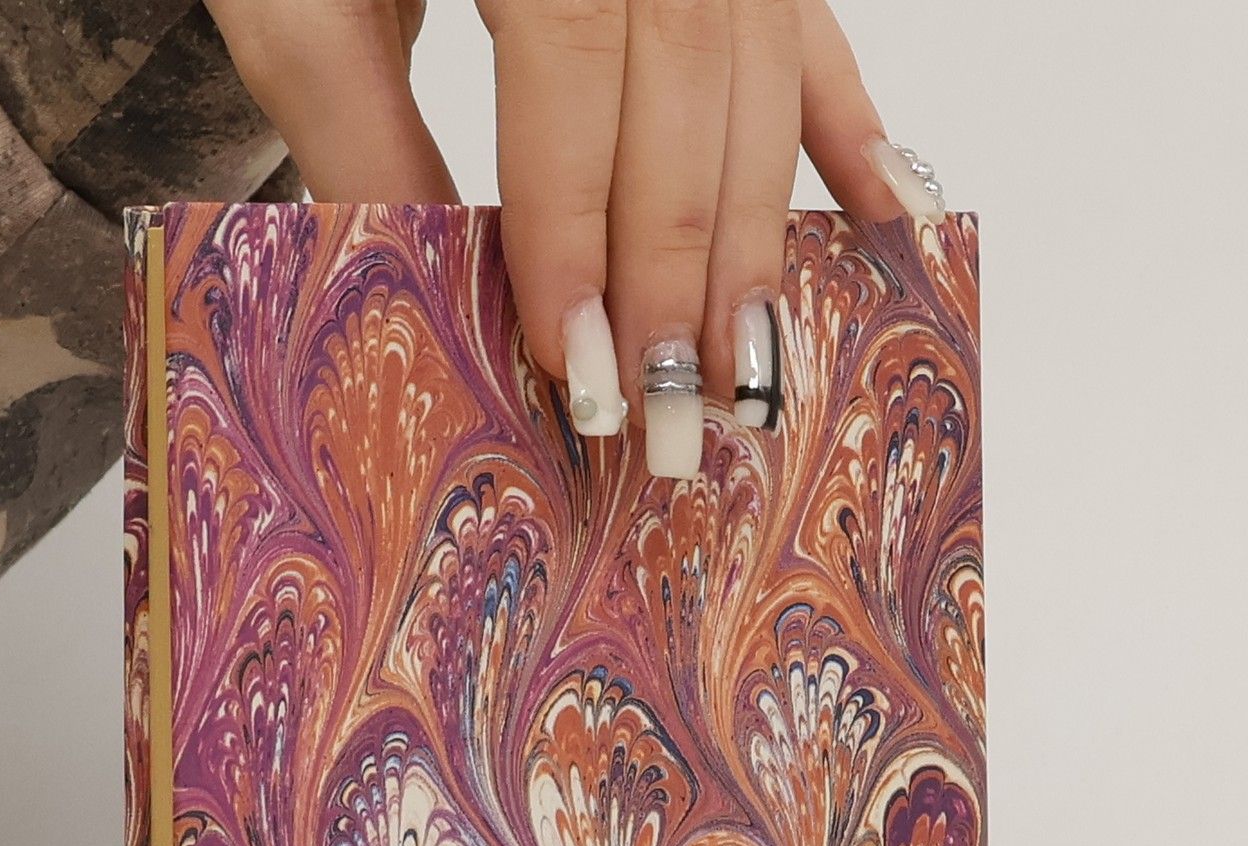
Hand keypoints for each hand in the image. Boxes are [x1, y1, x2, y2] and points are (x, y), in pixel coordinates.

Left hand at [206, 0, 941, 477]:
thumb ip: (361, 137)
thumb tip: (438, 308)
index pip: (573, 56)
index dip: (580, 218)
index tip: (579, 358)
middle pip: (691, 74)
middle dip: (681, 259)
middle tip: (671, 405)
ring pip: (759, 66)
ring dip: (755, 230)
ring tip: (743, 368)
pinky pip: (811, 29)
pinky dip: (849, 129)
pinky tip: (886, 221)